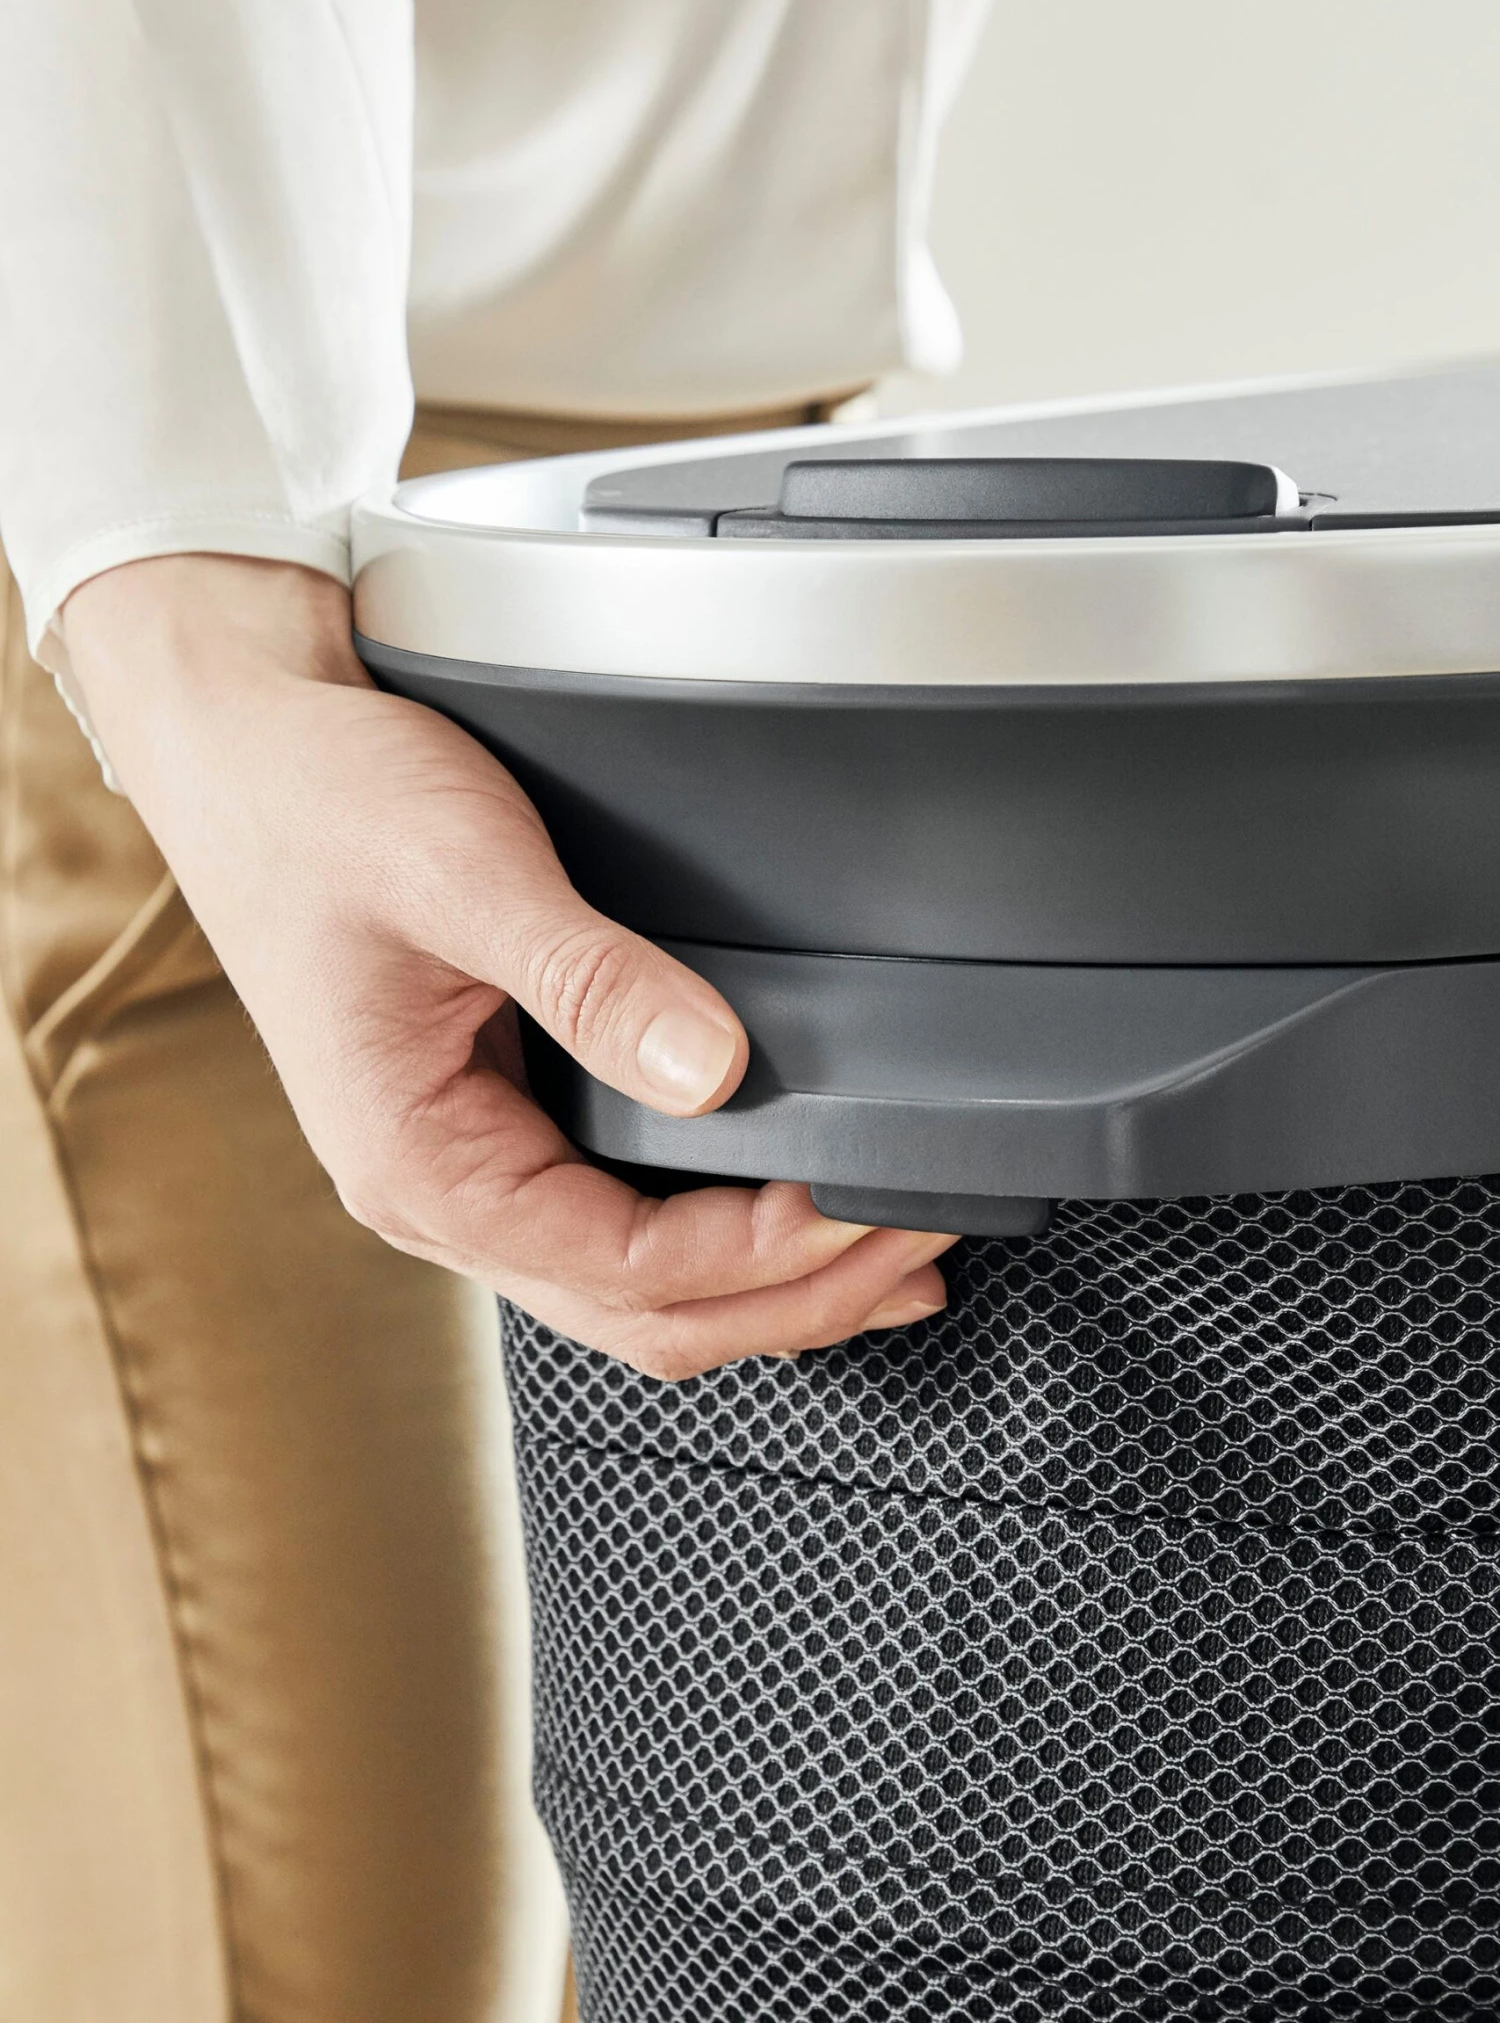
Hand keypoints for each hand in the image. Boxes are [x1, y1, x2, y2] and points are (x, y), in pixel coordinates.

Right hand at [61, 555, 950, 1376]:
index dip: (767, 1254)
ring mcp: (471, 1161)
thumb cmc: (315, 801)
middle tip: (921, 1244)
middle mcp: (442, 1189)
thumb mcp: (459, 872)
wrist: (245, 743)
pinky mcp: (498, 1115)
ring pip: (638, 1285)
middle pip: (646, 1313)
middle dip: (798, 1296)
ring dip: (770, 1280)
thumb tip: (718, 1073)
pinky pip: (620, 1218)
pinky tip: (793, 1203)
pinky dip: (722, 1229)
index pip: (625, 1272)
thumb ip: (589, 976)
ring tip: (889, 1248)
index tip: (871, 1202)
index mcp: (419, 1164)